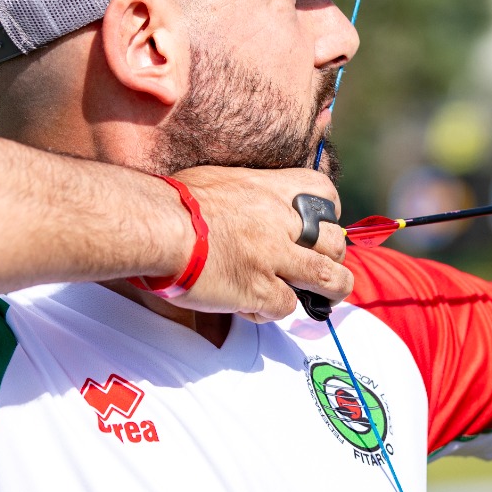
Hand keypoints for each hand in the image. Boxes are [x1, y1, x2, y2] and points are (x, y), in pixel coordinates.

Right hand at [163, 166, 352, 322]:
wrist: (157, 225)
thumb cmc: (175, 201)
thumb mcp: (221, 180)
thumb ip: (246, 195)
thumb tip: (248, 206)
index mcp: (271, 189)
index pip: (326, 194)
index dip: (329, 214)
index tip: (320, 227)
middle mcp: (280, 221)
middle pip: (335, 241)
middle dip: (333, 257)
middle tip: (321, 267)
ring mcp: (273, 257)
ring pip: (328, 278)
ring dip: (331, 290)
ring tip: (324, 298)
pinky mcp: (258, 289)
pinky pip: (284, 307)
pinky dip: (271, 311)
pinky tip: (251, 306)